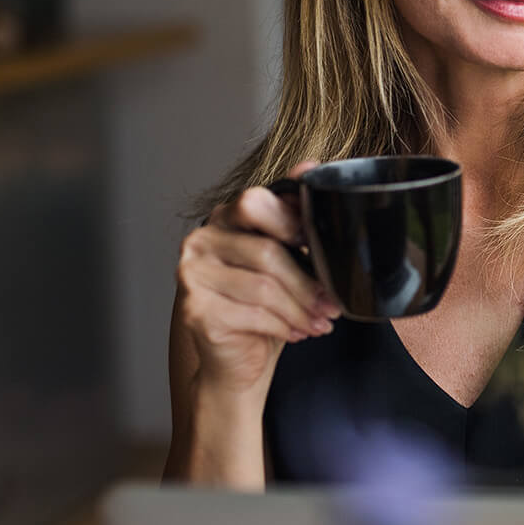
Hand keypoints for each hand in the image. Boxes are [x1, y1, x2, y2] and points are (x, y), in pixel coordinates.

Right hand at [173, 161, 340, 398]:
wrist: (236, 358)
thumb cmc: (263, 304)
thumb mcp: (286, 258)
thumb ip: (293, 217)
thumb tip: (311, 166)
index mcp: (224, 218)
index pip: (257, 203)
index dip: (294, 224)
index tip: (324, 249)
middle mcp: (201, 240)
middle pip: (267, 252)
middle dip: (308, 282)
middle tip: (332, 303)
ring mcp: (192, 274)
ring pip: (263, 287)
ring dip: (301, 309)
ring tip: (320, 321)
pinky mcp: (194, 309)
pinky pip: (252, 314)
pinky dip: (283, 326)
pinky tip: (296, 332)